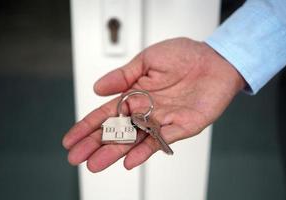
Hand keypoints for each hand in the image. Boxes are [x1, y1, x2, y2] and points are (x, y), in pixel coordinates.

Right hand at [62, 37, 244, 171]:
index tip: (70, 139)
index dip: (88, 126)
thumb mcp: (147, 59)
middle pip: (116, 131)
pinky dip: (145, 151)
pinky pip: (161, 141)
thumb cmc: (184, 55)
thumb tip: (97, 88)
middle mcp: (145, 110)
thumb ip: (123, 76)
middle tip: (76, 158)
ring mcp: (162, 120)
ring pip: (134, 140)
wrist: (214, 59)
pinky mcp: (181, 126)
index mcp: (135, 94)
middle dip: (95, 144)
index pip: (106, 113)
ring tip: (95, 164)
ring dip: (115, 152)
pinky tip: (129, 161)